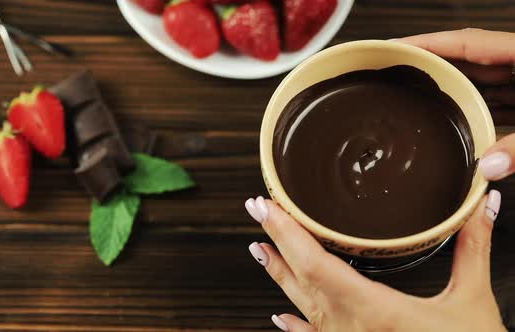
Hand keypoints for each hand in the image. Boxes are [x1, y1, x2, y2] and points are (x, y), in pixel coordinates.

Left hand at [245, 192, 502, 330]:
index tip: (265, 207)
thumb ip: (472, 250)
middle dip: (275, 240)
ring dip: (278, 274)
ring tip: (259, 248)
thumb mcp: (472, 302)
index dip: (285, 232)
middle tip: (257, 210)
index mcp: (374, 310)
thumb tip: (480, 206)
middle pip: (299, 278)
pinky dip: (293, 324)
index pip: (314, 263)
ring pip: (300, 304)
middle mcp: (349, 328)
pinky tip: (279, 318)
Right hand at [399, 29, 514, 180]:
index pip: (465, 42)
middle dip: (433, 70)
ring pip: (482, 82)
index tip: (394, 47)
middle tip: (397, 78)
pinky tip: (461, 121)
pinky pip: (498, 99)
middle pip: (468, 62)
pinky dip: (478, 109)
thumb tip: (487, 167)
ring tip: (420, 102)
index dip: (426, 43)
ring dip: (454, 93)